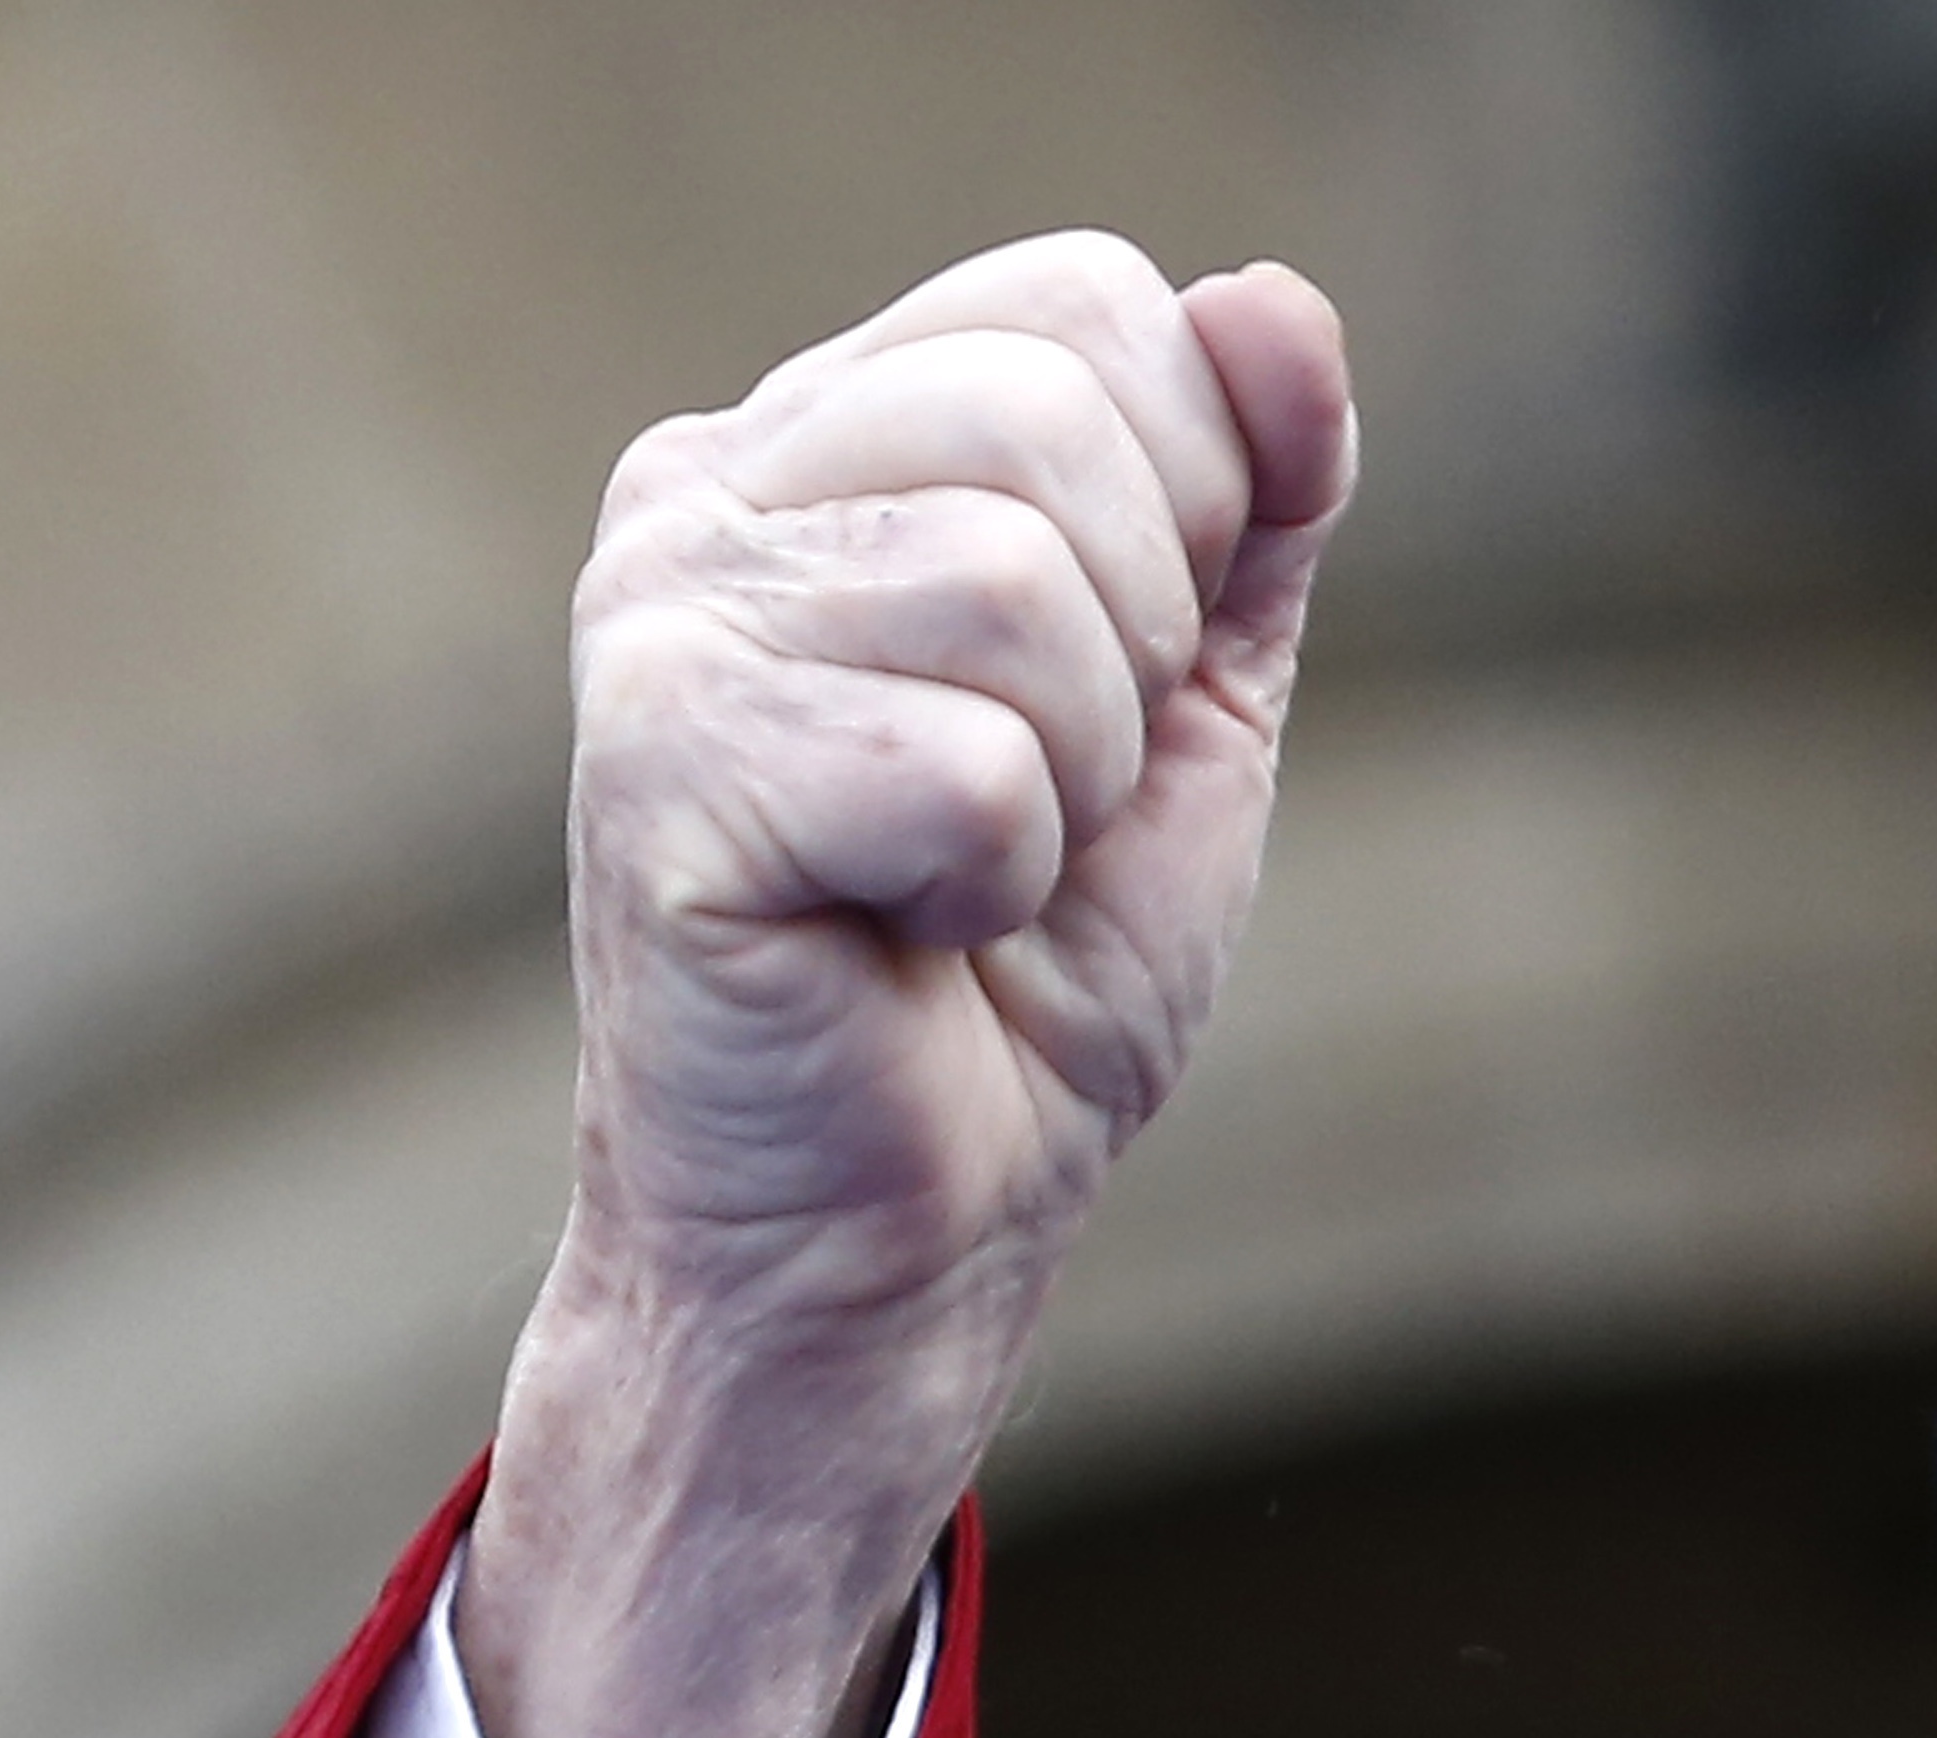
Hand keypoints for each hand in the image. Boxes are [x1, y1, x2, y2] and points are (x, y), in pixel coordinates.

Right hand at [462, 233, 1356, 1737]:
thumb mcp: (1191, 708)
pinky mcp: (661, 774)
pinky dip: (994, 886)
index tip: (1124, 681)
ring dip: (1072, 786)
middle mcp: (704, 493)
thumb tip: (1278, 307)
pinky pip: (971, 767)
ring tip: (967, 885)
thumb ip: (1252, 503)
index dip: (1193, 500)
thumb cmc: (1028, 980)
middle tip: (1044, 809)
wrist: (904, 1235)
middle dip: (1139, 656)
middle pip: (1060, 420)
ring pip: (1025, 594)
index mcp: (823, 442)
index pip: (1087, 302)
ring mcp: (657, 623)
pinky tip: (902, 943)